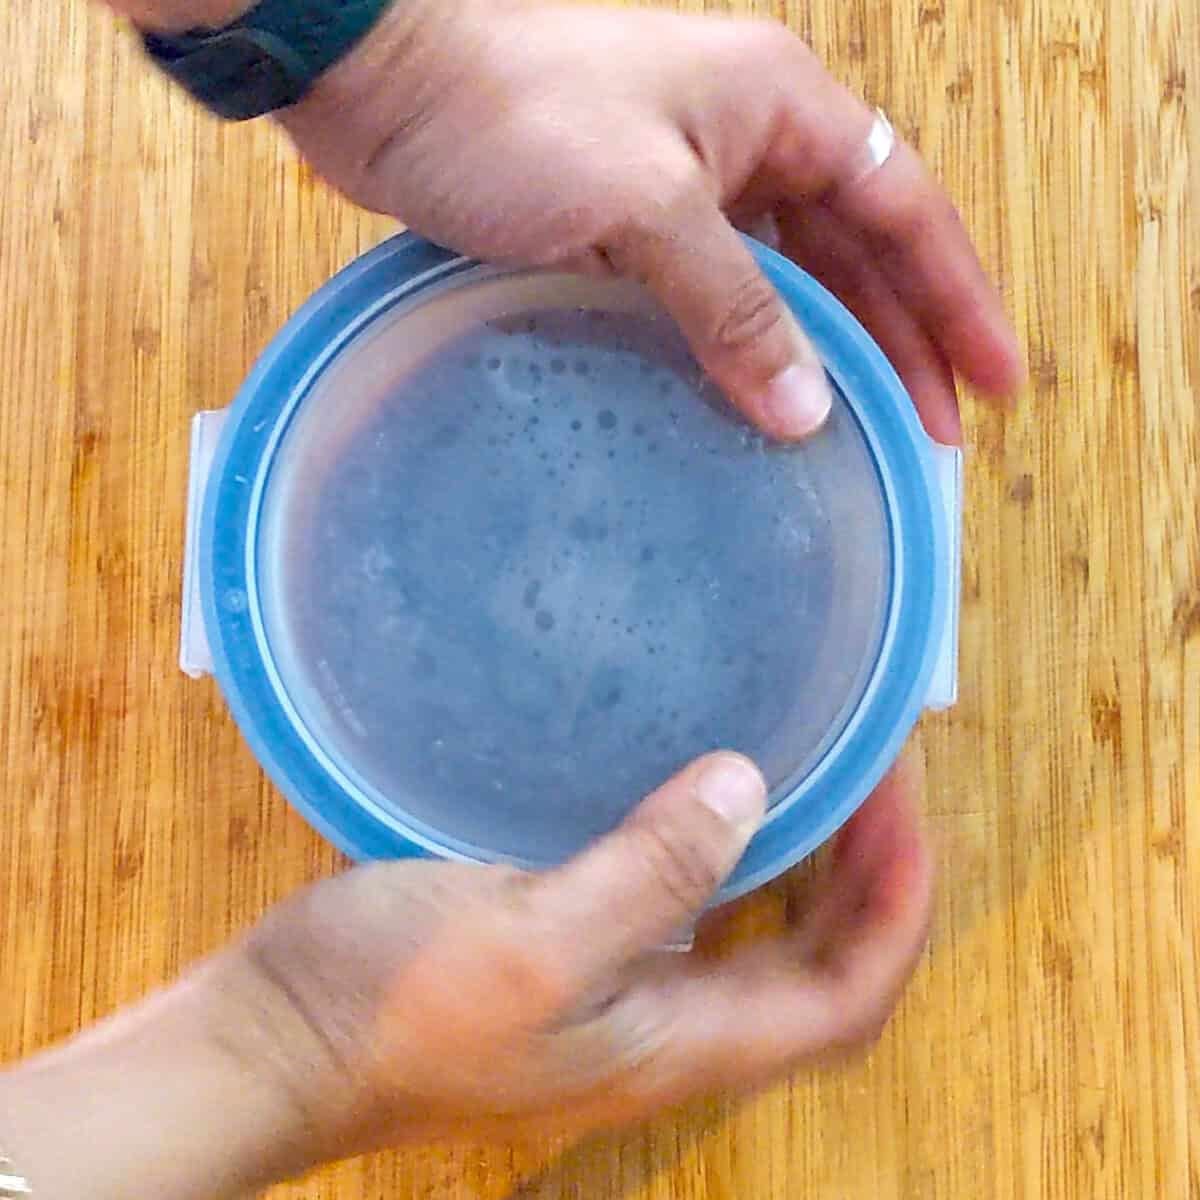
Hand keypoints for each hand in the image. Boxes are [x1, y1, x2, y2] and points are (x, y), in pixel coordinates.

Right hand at [215, 752, 931, 1167]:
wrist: (271, 1045)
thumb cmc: (392, 1004)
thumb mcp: (532, 939)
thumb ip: (652, 875)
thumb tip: (749, 789)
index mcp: (677, 1044)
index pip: (848, 994)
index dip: (900, 900)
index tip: (904, 793)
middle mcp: (665, 1035)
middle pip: (818, 973)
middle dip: (870, 881)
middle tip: (876, 776)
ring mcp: (616, 1004)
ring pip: (757, 950)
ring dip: (806, 873)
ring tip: (817, 780)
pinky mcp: (569, 967)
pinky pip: (685, 920)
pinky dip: (722, 865)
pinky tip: (695, 801)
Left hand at [279, 0, 1024, 444]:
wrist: (383, 77)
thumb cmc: (512, 108)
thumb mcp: (643, 205)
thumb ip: (733, 307)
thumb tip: (806, 408)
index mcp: (778, 107)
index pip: (904, 208)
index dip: (956, 300)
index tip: (990, 384)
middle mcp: (747, 141)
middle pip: (856, 251)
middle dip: (901, 339)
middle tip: (931, 435)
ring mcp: (687, 185)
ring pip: (788, 277)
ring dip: (827, 349)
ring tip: (861, 431)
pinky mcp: (629, 224)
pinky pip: (715, 294)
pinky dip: (744, 347)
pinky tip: (758, 402)